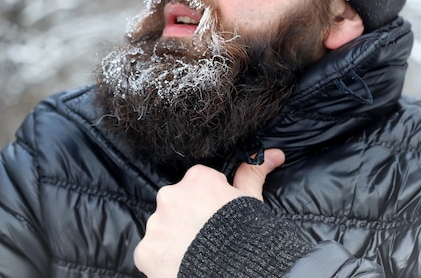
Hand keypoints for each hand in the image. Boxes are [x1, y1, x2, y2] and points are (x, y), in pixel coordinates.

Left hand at [134, 148, 284, 277]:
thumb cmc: (249, 236)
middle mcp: (171, 195)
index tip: (220, 218)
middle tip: (207, 238)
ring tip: (195, 254)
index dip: (212, 202)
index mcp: (197, 179)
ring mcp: (156, 223)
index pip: (199, 185)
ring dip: (174, 237)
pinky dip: (163, 259)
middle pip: (178, 204)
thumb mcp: (252, 202)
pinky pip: (152, 252)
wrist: (237, 273)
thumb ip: (253, 173)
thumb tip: (274, 154)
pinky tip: (181, 265)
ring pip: (163, 227)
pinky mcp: (146, 250)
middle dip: (190, 218)